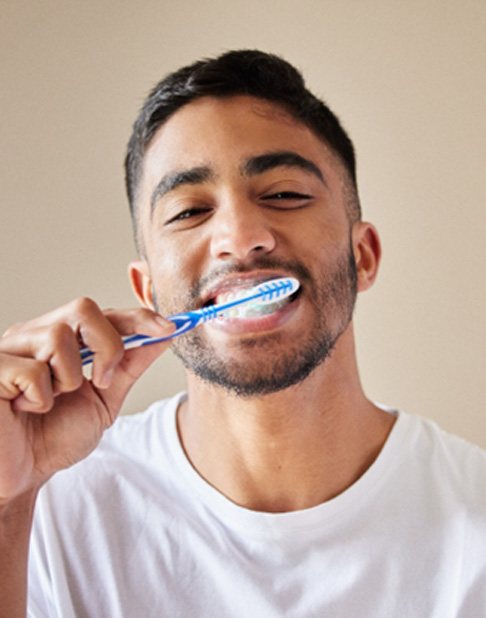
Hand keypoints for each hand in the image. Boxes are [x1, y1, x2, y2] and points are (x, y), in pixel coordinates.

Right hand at [0, 298, 174, 502]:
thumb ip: (129, 366)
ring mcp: (10, 348)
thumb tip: (163, 335)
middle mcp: (34, 335)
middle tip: (102, 383)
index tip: (169, 329)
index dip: (137, 317)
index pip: (103, 313)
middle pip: (83, 308)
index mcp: (60, 339)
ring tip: (49, 402)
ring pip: (58, 337)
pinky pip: (31, 371)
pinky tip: (25, 409)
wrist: (22, 476)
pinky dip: (39, 399)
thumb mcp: (104, 400)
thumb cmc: (55, 438)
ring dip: (67, 381)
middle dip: (107, 346)